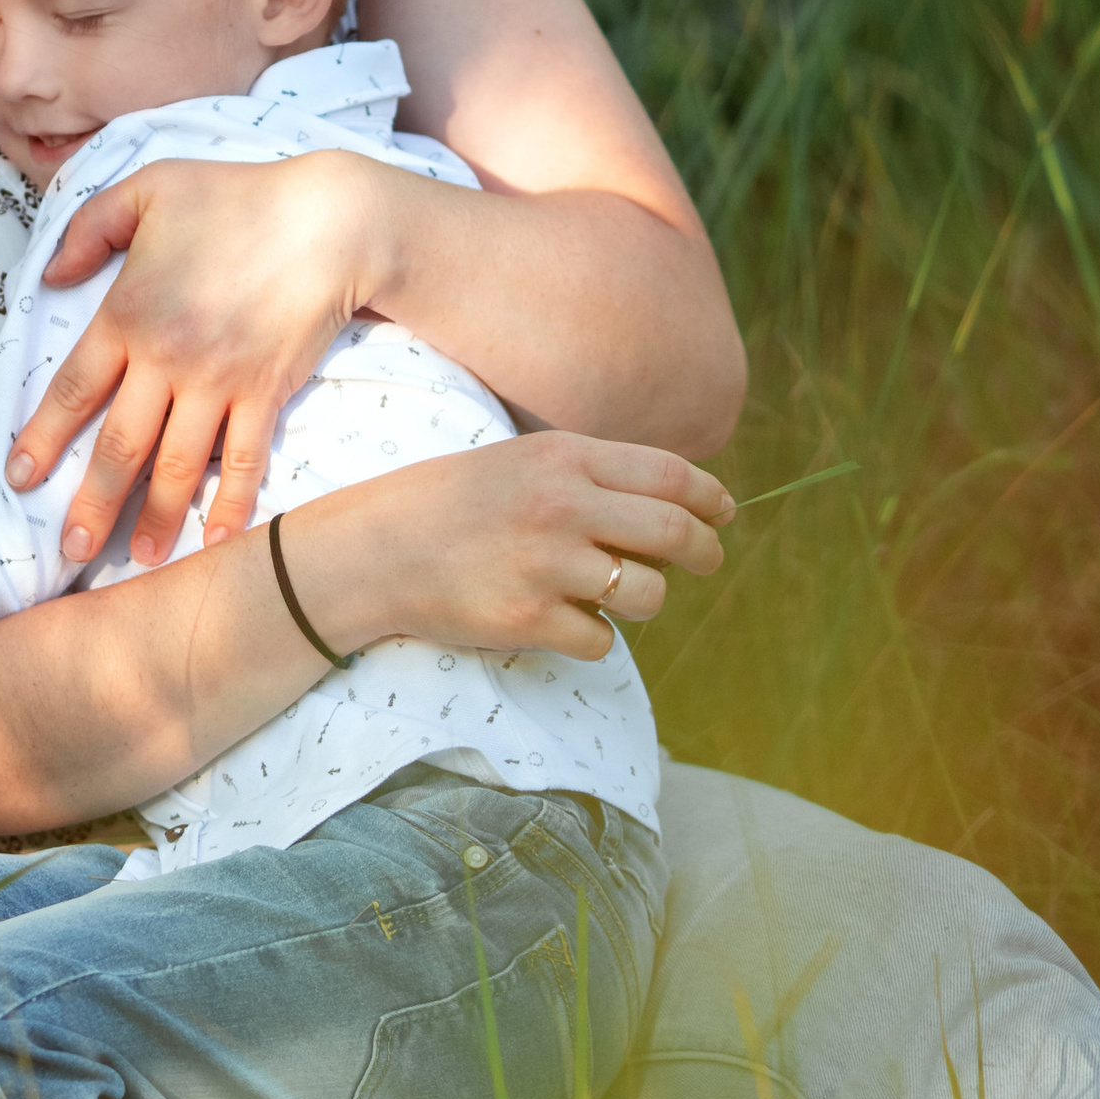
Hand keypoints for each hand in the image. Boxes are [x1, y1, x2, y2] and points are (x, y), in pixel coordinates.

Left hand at [8, 152, 390, 571]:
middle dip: (91, 502)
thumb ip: (90, 229)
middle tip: (70, 547)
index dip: (43, 438)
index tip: (19, 477)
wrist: (327, 220)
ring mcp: (218, 383)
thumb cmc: (235, 197)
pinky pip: (243, 461)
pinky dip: (230, 504)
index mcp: (127, 314)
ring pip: (175, 466)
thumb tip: (49, 278)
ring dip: (153, 517)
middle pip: (118, 445)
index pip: (71, 389)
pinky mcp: (265, 394)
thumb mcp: (147, 189)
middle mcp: (166, 359)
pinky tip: (215, 539)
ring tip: (138, 559)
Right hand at [289, 429, 733, 664]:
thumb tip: (674, 504)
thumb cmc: (451, 504)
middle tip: (707, 561)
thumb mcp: (522, 461)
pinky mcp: (530, 621)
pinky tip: (562, 621)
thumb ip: (590, 475)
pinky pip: (602, 640)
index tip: (724, 513)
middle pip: (675, 534)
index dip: (709, 497)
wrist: (375, 550)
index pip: (669, 474)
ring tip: (619, 594)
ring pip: (648, 595)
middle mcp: (563, 506)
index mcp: (565, 458)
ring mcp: (548, 565)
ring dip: (647, 600)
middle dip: (705, 552)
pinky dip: (594, 637)